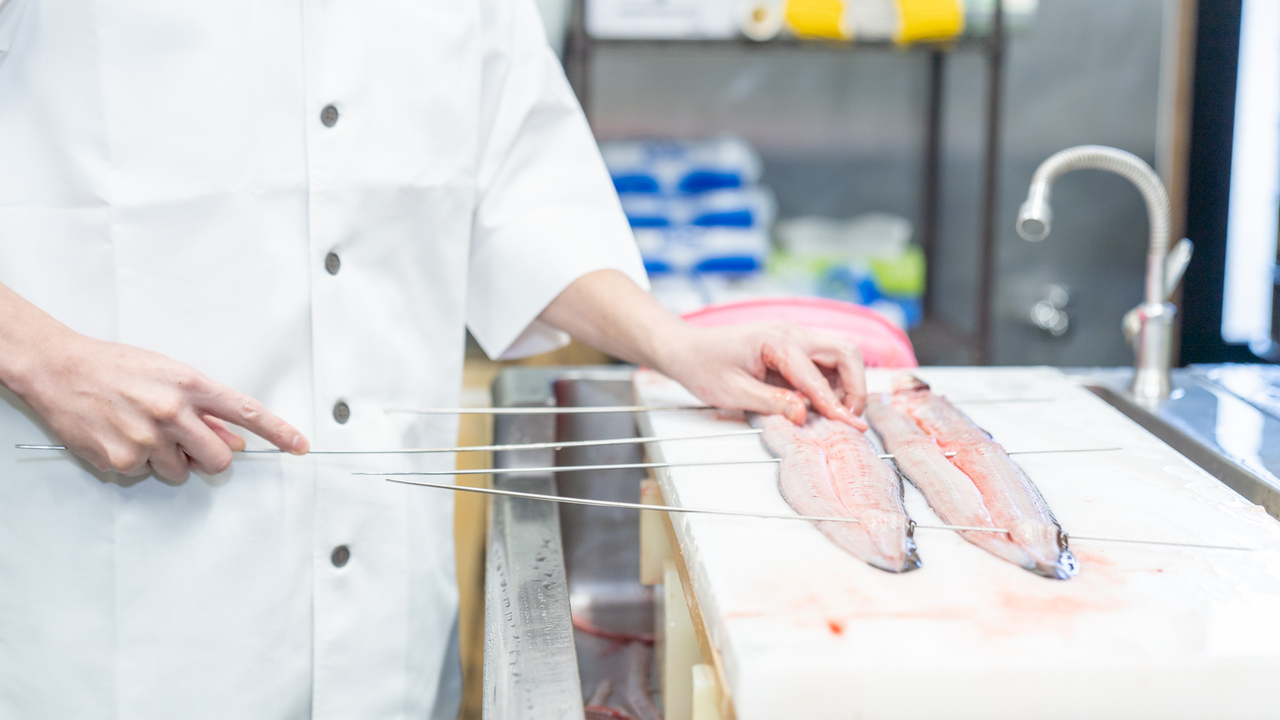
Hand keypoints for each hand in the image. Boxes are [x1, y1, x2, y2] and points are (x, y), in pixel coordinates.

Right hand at [1, 311, 307, 480]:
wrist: (60, 369)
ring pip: (181, 471)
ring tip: (143, 430)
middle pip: (219, 458)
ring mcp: (147, 438)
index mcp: (190, 385)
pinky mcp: (121, 460)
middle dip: (210, 457)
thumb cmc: (116, 368)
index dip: (277, 432)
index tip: (299, 445)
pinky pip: (146, 474)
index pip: (246, 411)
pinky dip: (138, 463)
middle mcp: (172, 412)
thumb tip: (235, 438)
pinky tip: (121, 436)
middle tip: (189, 443)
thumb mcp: (169, 376)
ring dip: (170, 459)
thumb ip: (204, 409)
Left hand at [659, 322, 866, 428]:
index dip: (835, 404)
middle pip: (845, 353)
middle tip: (849, 417)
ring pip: (841, 354)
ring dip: (848, 383)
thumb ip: (771, 403)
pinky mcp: (794, 347)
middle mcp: (792, 333)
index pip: (817, 376)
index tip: (850, 426)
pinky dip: (834, 381)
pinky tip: (821, 403)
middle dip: (855, 386)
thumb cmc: (704, 366)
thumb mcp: (733, 392)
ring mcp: (795, 337)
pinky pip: (826, 360)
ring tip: (837, 412)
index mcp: (776, 341)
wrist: (687, 349)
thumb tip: (803, 414)